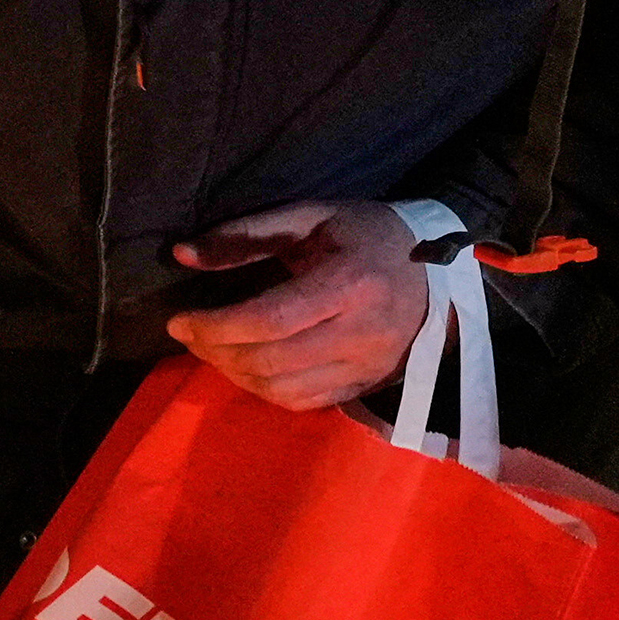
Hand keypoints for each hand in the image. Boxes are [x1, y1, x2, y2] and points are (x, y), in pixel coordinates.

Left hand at [165, 201, 434, 409]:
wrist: (441, 271)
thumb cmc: (367, 234)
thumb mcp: (309, 217)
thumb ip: (245, 235)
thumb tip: (181, 255)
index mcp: (350, 285)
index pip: (270, 320)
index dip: (215, 326)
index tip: (177, 321)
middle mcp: (363, 334)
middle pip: (272, 361)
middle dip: (216, 352)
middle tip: (188, 335)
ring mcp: (368, 366)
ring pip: (284, 391)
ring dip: (234, 375)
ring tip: (211, 349)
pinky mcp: (368, 385)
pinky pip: (305, 402)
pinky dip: (265, 390)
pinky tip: (245, 367)